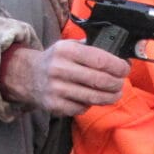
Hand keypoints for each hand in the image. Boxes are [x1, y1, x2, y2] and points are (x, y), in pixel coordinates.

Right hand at [0, 38, 130, 115]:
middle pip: (99, 80)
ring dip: (109, 97)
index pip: (100, 60)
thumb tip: (120, 59)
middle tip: (121, 84)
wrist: (28, 76)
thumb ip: (91, 49)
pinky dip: (90, 105)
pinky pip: (82, 108)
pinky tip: (91, 99)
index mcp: (66, 50)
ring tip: (115, 94)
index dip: (118, 67)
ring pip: (93, 97)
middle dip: (116, 83)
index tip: (125, 69)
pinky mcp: (55, 105)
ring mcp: (56, 89)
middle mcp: (59, 68)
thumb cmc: (57, 60)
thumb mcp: (69, 45)